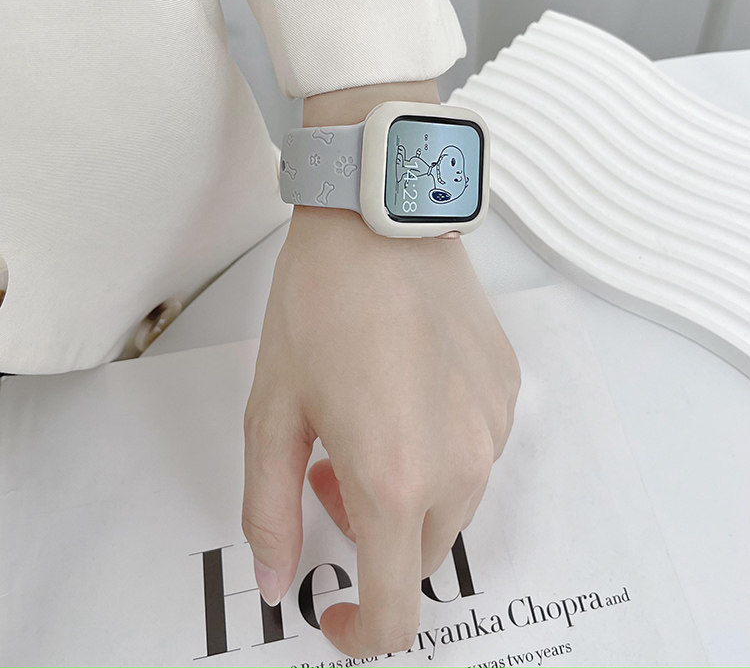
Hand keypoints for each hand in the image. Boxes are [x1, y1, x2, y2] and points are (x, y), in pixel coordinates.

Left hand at [241, 82, 521, 657]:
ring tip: (366, 420)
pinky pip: (477, 447)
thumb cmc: (322, 302)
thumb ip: (271, 509)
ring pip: (454, 502)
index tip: (337, 611)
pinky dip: (439, 446)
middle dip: (373, 537)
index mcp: (395, 478)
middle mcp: (460, 463)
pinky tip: (405, 387)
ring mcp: (493, 426)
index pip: (398, 607)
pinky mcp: (508, 390)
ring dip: (408, 490)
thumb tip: (278, 578)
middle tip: (329, 472)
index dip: (364, 633)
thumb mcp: (273, 410)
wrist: (381, 219)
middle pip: (424, 554)